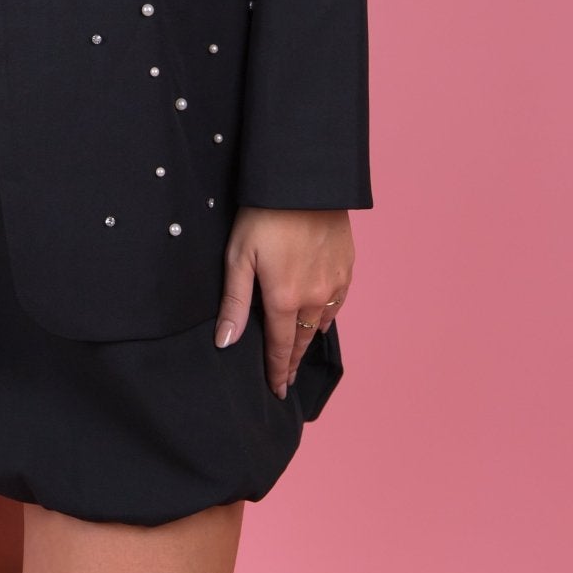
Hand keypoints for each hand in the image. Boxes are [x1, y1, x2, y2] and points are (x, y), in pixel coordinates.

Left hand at [214, 207, 353, 397]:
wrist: (304, 181)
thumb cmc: (263, 214)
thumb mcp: (238, 256)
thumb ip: (234, 302)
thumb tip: (226, 343)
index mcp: (284, 298)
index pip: (279, 347)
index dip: (277, 372)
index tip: (277, 391)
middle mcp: (313, 297)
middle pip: (301, 341)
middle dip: (292, 362)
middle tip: (286, 380)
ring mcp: (333, 282)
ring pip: (321, 323)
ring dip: (309, 340)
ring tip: (299, 351)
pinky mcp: (346, 266)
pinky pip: (336, 302)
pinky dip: (326, 315)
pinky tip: (321, 319)